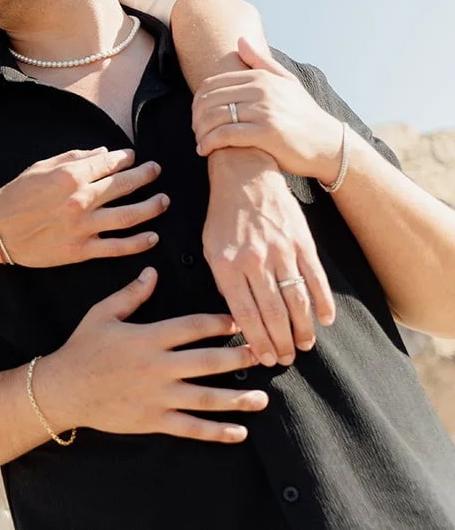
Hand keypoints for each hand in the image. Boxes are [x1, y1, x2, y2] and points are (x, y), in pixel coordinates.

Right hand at [0, 147, 167, 267]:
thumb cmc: (17, 194)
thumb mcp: (41, 167)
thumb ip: (73, 158)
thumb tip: (102, 152)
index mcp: (70, 176)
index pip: (108, 163)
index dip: (124, 158)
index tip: (132, 157)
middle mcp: (81, 200)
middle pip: (124, 186)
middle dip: (145, 176)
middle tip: (156, 171)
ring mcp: (83, 227)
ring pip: (129, 216)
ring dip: (151, 208)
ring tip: (163, 201)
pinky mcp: (81, 250)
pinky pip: (117, 247)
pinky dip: (138, 243)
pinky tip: (152, 237)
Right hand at [37, 268, 266, 442]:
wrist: (63, 388)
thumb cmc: (82, 348)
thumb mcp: (102, 314)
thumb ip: (131, 294)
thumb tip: (153, 271)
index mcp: (146, 338)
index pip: (192, 327)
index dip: (219, 323)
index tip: (240, 321)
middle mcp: (156, 367)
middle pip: (208, 362)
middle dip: (239, 358)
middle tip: (264, 354)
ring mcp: (156, 396)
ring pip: (205, 398)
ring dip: (237, 399)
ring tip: (263, 398)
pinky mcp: (152, 420)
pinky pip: (190, 428)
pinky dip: (216, 432)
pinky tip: (239, 432)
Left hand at [192, 38, 343, 180]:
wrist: (330, 144)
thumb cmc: (304, 115)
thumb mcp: (287, 82)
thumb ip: (261, 62)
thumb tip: (240, 40)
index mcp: (261, 78)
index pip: (212, 84)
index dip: (197, 101)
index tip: (197, 115)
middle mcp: (262, 90)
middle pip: (209, 100)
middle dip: (196, 117)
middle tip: (195, 131)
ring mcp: (264, 111)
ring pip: (214, 117)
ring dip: (200, 132)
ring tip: (199, 142)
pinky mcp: (266, 133)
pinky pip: (225, 135)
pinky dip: (209, 143)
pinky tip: (204, 150)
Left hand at [201, 147, 335, 367]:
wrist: (245, 175)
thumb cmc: (224, 216)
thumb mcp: (210, 248)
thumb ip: (224, 281)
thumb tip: (239, 317)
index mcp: (227, 264)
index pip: (244, 313)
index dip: (257, 340)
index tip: (264, 358)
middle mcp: (254, 260)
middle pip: (273, 312)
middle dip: (281, 342)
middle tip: (286, 360)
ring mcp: (281, 251)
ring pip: (296, 300)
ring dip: (302, 329)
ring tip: (303, 346)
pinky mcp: (302, 242)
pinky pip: (315, 278)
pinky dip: (323, 302)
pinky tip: (325, 320)